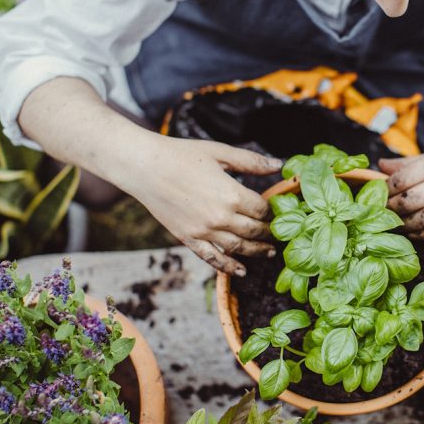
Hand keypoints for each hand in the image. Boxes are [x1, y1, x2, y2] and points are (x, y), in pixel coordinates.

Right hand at [121, 137, 281, 275]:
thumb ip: (251, 162)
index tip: (276, 211)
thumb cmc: (182, 155)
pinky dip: (228, 267)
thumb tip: (278, 164)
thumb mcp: (220, 153)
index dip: (272, 211)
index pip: (262, 210)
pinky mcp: (188, 238)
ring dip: (256, 252)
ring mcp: (203, 231)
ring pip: (238, 248)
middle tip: (279, 235)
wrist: (144, 167)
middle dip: (269, 233)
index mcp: (232, 194)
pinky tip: (241, 271)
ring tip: (268, 253)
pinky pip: (212, 258)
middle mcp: (220, 217)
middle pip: (254, 231)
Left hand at [378, 134, 423, 239]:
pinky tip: (416, 231)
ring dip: (406, 225)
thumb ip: (411, 162)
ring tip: (398, 222)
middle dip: (392, 209)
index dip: (386, 190)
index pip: (402, 179)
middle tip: (384, 211)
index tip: (380, 193)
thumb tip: (380, 167)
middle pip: (410, 202)